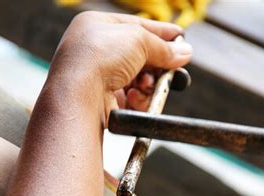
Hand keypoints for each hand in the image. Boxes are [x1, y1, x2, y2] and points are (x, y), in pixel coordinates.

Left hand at [49, 11, 192, 124]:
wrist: (79, 94)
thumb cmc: (98, 57)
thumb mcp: (138, 40)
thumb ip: (163, 47)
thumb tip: (185, 52)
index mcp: (96, 26)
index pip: (135, 26)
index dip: (160, 32)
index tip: (179, 38)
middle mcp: (95, 51)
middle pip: (139, 55)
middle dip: (158, 63)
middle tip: (175, 69)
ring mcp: (99, 77)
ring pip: (138, 79)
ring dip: (148, 83)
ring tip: (148, 85)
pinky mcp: (103, 101)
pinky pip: (131, 98)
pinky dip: (138, 98)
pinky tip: (134, 97)